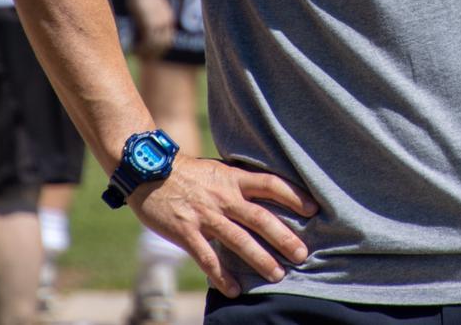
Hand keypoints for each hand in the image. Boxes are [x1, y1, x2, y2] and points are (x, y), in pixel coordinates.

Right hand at [125, 0, 174, 59]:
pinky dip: (142, 48)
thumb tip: (140, 27)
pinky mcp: (150, 23)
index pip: (168, 39)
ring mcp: (159, 23)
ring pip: (156, 44)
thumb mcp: (147, 7)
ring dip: (147, 52)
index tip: (151, 54)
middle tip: (143, 59)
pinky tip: (134, 50)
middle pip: (164, 44)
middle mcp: (167, 22)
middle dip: (154, 53)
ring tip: (137, 55)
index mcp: (168, 18)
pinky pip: (148, 41)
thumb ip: (146, 18)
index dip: (160, 48)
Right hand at [132, 158, 317, 297]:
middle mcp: (223, 197)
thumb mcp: (218, 170)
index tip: (313, 209)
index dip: (293, 195)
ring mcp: (204, 216)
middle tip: (302, 254)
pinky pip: (207, 258)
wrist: (147, 171)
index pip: (270, 184)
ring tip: (278, 275)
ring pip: (238, 240)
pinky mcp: (186, 232)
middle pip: (260, 217)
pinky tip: (235, 289)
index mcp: (233, 178)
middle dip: (284, 237)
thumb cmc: (187, 172)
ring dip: (260, 260)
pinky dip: (222, 276)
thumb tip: (267, 194)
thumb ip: (239, 183)